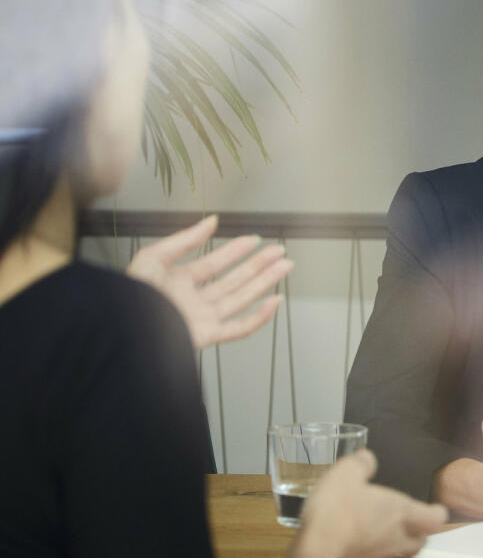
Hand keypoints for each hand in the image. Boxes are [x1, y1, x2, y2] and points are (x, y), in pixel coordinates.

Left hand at [126, 215, 291, 348]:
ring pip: (242, 299)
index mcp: (179, 282)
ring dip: (265, 283)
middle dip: (259, 266)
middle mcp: (194, 301)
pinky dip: (259, 317)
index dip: (235, 250)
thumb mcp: (154, 256)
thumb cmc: (129, 293)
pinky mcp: (207, 336)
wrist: (122, 324)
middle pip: (234, 281)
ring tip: (285, 266)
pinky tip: (275, 300)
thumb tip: (213, 221)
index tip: (255, 238)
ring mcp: (202, 319)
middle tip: (280, 252)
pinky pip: (239, 328)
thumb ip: (186, 239)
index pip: (214, 264)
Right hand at [286, 450, 448, 557]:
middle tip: (410, 521)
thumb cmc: (336, 513)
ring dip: (396, 542)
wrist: (315, 552)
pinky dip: (371, 552)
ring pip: (399, 552)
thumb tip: (367, 458)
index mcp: (401, 512)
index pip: (436, 517)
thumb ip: (361, 463)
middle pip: (421, 540)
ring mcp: (380, 556)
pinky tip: (356, 542)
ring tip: (382, 530)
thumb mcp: (345, 473)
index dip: (436, 512)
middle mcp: (396, 538)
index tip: (433, 508)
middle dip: (419, 531)